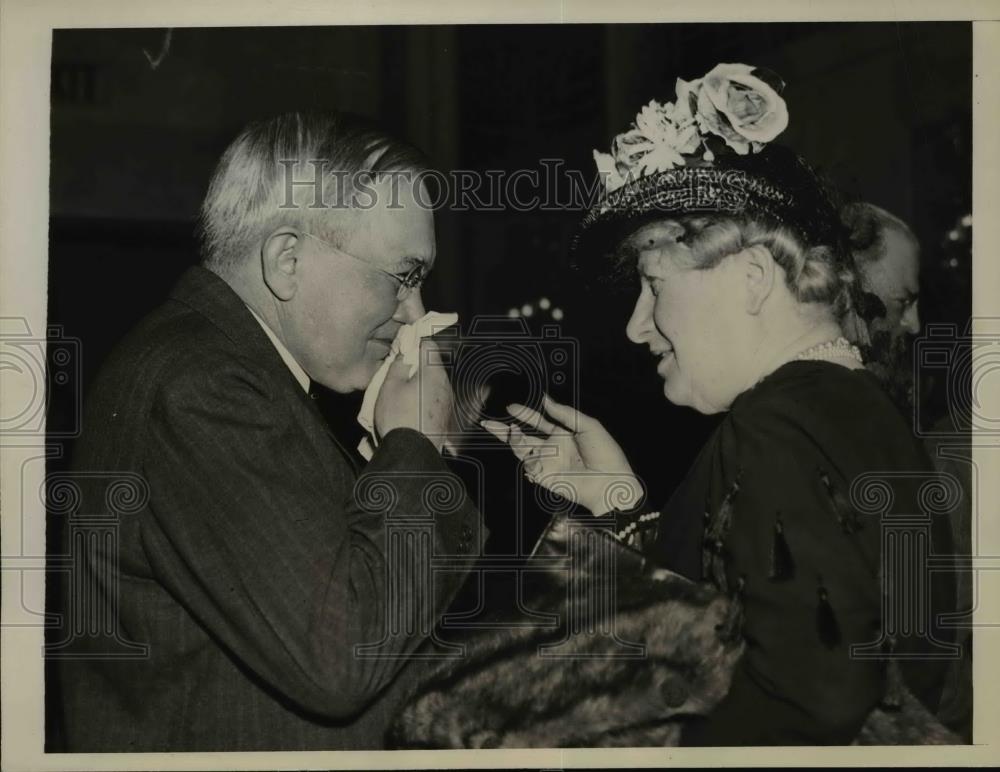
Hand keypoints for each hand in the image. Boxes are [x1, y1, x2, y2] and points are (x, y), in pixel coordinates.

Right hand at [374, 338, 453, 452]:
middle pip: (432, 365)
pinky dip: (424, 397)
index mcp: (433, 373)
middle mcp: (446, 385)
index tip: (403, 347)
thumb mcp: (390, 386)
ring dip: (420, 382)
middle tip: (398, 371)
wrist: (411, 453)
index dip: (415, 343)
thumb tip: (405, 353)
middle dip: (417, 364)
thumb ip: (399, 364)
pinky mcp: (446, 416)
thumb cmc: (398, 417)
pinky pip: (435, 398)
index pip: (429, 345)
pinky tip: (411, 408)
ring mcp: (448, 402)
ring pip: (434, 383)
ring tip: (402, 392)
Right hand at [481, 394, 641, 514]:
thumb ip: (564, 413)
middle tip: (487, 423)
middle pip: (523, 438)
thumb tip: (545, 400)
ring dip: (513, 440)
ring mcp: (548, 463)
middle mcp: (552, 448)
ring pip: (522, 451)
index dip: (524, 414)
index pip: (538, 422)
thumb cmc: (605, 453)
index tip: (511, 407)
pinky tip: (532, 454)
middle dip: (504, 431)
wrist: (611, 482)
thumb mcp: (588, 425)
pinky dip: (527, 458)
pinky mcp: (545, 478)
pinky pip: (529, 466)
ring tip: (510, 430)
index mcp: (563, 434)